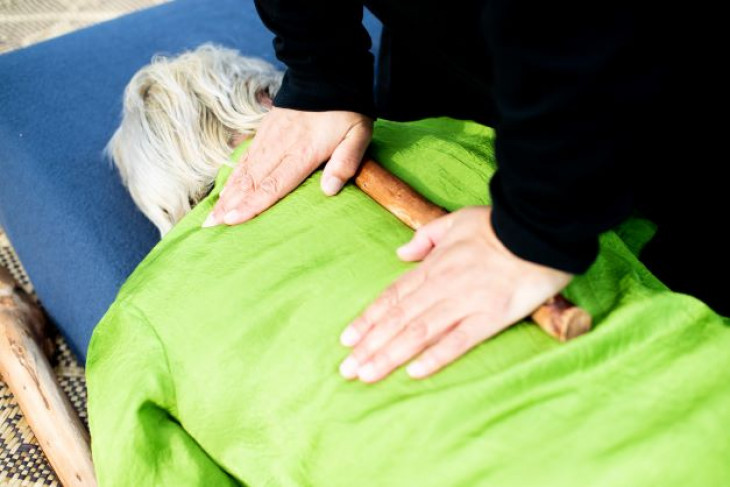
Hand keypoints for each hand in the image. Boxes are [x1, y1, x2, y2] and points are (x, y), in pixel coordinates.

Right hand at [203, 107, 372, 226]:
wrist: (328, 73)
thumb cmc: (347, 109)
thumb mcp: (358, 135)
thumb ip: (346, 163)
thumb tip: (329, 190)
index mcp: (304, 151)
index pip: (274, 184)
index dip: (253, 204)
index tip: (233, 220)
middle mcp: (281, 145)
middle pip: (252, 180)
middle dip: (231, 204)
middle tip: (211, 224)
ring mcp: (271, 136)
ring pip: (245, 169)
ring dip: (227, 192)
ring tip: (212, 212)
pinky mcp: (266, 129)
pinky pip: (246, 156)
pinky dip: (233, 174)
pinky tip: (226, 189)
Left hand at [338, 206, 572, 382]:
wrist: (540, 228)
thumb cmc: (499, 225)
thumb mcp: (456, 221)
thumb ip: (426, 237)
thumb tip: (401, 253)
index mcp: (433, 266)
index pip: (392, 296)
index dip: (368, 319)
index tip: (347, 339)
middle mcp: (442, 286)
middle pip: (398, 319)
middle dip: (370, 345)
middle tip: (347, 369)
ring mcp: (465, 303)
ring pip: (419, 332)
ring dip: (390, 355)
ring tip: (367, 375)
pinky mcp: (491, 317)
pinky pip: (459, 341)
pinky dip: (436, 357)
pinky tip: (414, 372)